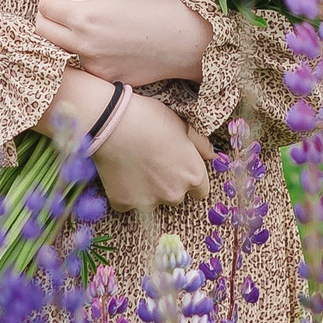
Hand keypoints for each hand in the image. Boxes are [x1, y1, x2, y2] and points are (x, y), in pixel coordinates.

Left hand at [35, 0, 212, 87]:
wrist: (186, 43)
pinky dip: (83, 49)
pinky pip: (81, 62)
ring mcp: (92, 65)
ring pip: (59, 47)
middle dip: (45, 12)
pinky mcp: (104, 78)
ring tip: (84, 19)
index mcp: (85, 18)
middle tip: (62, 1)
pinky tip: (104, 40)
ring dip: (62, 31)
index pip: (44, 6)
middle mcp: (83, 45)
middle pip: (41, 30)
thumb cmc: (155, 8)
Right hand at [43, 69, 208, 212]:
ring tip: (134, 164)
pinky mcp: (124, 204)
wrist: (111, 123)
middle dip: (167, 183)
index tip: (177, 168)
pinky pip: (128, 202)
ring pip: (152, 200)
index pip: (200, 191)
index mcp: (193, 175)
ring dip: (147, 189)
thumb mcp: (182, 125)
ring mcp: (148, 202)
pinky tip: (120, 171)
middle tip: (152, 161)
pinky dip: (125, 191)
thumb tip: (212, 156)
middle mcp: (174, 194)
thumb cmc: (149, 118)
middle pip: (176, 195)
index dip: (189, 178)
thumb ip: (201, 145)